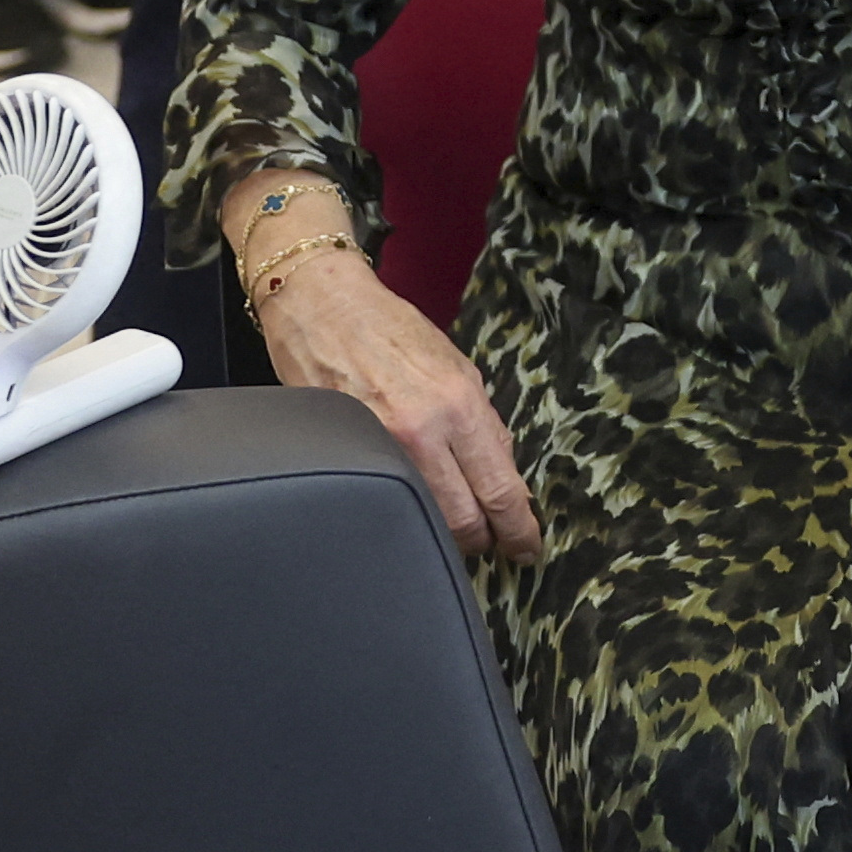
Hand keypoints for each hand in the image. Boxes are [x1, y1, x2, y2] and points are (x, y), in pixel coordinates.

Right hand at [253, 252, 540, 560]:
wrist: (323, 304)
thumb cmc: (389, 328)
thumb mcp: (456, 366)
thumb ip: (482, 421)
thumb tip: (503, 471)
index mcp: (459, 405)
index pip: (501, 490)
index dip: (519, 530)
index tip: (527, 547)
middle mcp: (423, 430)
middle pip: (465, 521)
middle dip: (482, 541)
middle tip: (490, 543)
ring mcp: (380, 446)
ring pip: (425, 519)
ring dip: (445, 531)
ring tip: (452, 525)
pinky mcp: (346, 453)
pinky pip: (387, 498)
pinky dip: (406, 508)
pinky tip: (411, 503)